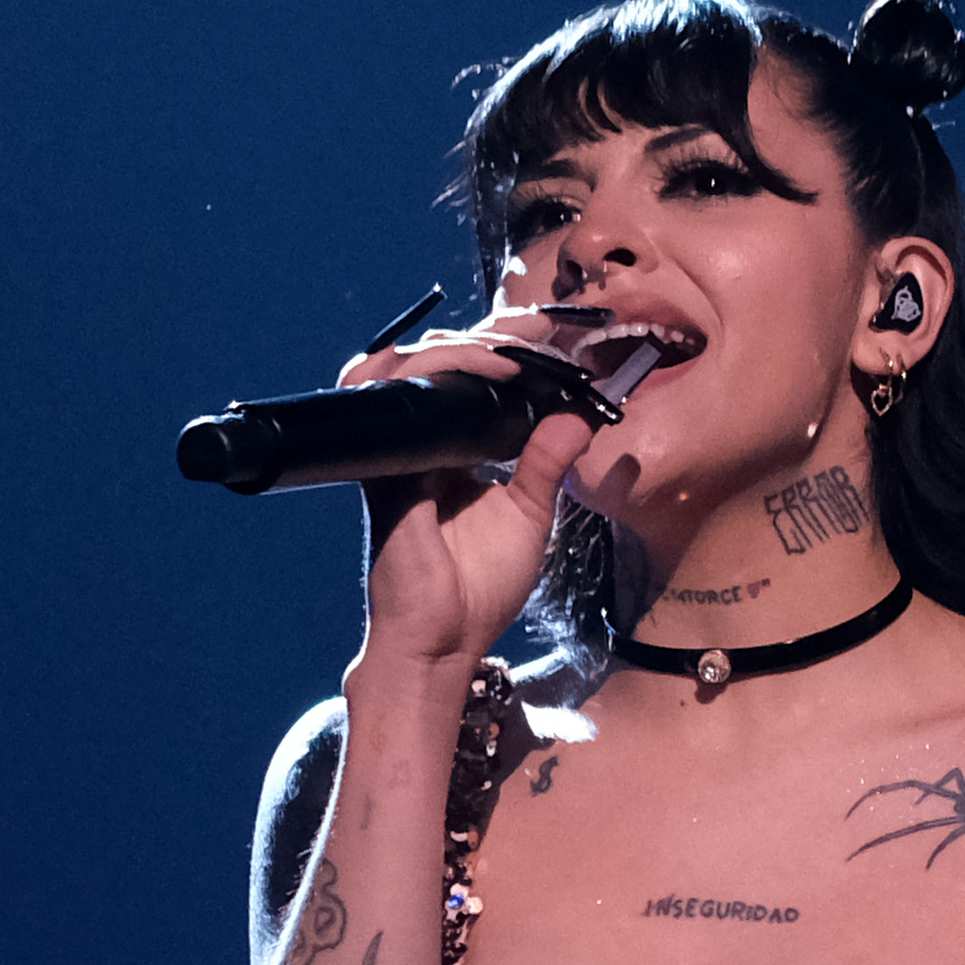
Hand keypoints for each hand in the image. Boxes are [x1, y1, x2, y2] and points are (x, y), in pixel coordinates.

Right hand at [347, 314, 615, 676]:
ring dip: (467, 346)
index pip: (470, 383)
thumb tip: (578, 415)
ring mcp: (398, 451)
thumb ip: (546, 462)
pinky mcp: (385, 466)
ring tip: (518, 346)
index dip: (504, 352)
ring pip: (414, 368)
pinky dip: (442, 374)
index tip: (553, 336)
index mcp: (450, 451)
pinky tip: (488, 372)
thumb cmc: (479, 587)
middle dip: (492, 334)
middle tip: (542, 325)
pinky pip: (400, 400)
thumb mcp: (528, 514)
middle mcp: (420, 443)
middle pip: (441, 363)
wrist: (444, 639)